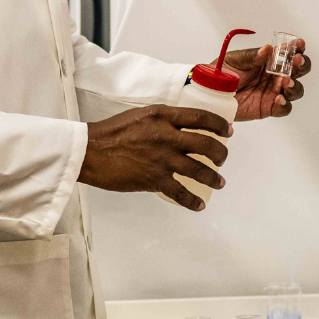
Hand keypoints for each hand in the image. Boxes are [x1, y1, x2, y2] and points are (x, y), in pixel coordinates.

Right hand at [78, 104, 231, 210]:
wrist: (90, 151)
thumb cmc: (110, 132)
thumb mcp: (139, 115)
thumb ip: (161, 120)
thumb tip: (179, 128)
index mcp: (162, 116)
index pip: (200, 117)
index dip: (219, 125)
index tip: (227, 131)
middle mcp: (167, 136)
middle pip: (206, 144)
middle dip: (221, 154)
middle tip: (222, 159)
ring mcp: (162, 159)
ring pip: (199, 170)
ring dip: (213, 178)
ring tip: (219, 182)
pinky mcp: (154, 179)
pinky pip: (181, 193)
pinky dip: (193, 200)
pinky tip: (199, 204)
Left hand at [220, 39, 310, 120]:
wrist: (211, 93)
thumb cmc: (222, 73)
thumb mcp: (234, 60)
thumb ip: (251, 56)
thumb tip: (267, 49)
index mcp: (269, 61)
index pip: (288, 53)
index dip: (297, 47)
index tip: (299, 43)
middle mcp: (275, 76)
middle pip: (297, 71)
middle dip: (301, 65)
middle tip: (296, 61)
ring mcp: (274, 92)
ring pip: (295, 90)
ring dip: (295, 85)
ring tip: (286, 82)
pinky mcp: (269, 107)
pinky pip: (283, 108)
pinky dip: (285, 104)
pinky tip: (279, 99)